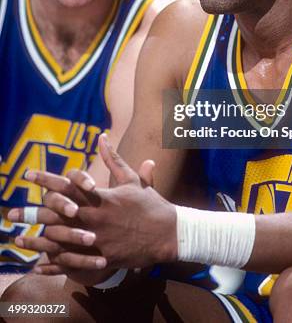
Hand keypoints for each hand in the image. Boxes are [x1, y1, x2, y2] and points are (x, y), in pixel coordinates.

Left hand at [8, 134, 177, 276]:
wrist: (168, 233)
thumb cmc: (150, 204)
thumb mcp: (132, 179)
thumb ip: (114, 158)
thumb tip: (102, 137)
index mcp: (102, 197)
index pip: (69, 185)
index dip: (47, 179)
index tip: (29, 175)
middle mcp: (96, 217)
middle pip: (59, 214)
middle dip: (35, 211)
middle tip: (14, 211)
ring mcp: (99, 239)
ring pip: (63, 240)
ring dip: (39, 239)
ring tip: (20, 238)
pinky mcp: (103, 257)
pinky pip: (75, 262)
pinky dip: (57, 263)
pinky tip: (42, 263)